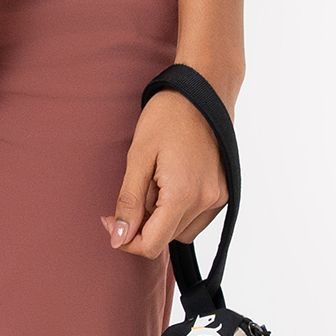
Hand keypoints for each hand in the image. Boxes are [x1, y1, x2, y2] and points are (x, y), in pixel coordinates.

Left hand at [103, 92, 225, 266]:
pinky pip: (197, 219)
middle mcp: (207, 201)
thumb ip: (128, 202)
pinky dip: (179, 212)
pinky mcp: (225, 192)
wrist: (202, 91)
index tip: (110, 219)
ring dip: (161, 220)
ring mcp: (219, 198)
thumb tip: (118, 238)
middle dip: (141, 226)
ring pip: (181, 232)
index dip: (125, 239)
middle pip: (165, 239)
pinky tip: (170, 185)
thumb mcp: (137, 158)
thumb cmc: (167, 117)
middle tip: (129, 195)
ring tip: (154, 185)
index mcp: (183, 195)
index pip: (151, 245)